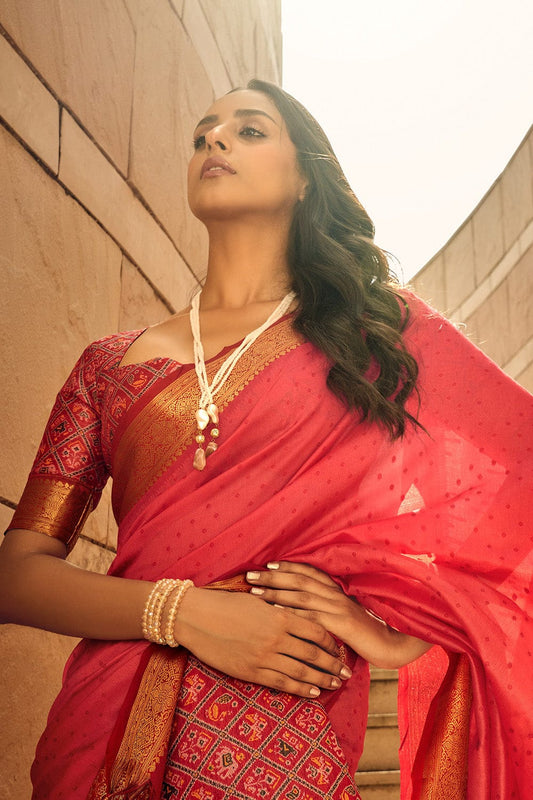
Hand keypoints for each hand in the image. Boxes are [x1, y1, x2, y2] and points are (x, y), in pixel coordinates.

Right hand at [174, 586, 352, 698]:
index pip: (315, 630)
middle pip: (313, 654)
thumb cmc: (225, 603)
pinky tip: (313, 692)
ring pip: (302, 671)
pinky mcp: (251, 671)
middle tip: (347, 672)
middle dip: (333, 664)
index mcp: (280, 615)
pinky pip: (282, 683)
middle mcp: (276, 637)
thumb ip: (279, 608)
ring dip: (322, 679)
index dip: (330, 642)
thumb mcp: (258, 600)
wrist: (196, 617)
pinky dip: (301, 689)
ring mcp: (264, 656)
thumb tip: (297, 612)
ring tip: (335, 684)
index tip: (339, 647)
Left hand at [246, 562, 431, 669]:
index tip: (266, 565)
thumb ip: (327, 606)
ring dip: (276, 592)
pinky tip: (275, 614)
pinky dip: (291, 613)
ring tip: (256, 591)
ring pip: (301, 596)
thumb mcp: (344, 614)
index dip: (287, 567)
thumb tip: (303, 603)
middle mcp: (336, 594)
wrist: (391, 644)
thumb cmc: (365, 631)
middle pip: (299, 580)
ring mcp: (339, 608)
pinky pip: (311, 617)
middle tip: (250, 576)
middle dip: (273, 576)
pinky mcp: (341, 624)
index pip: (308, 572)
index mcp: (337, 589)